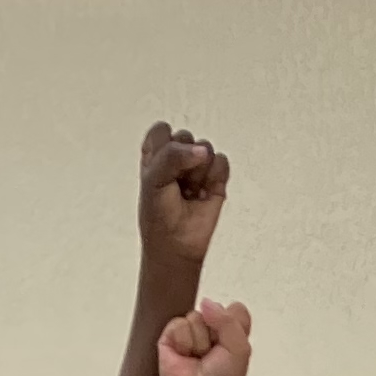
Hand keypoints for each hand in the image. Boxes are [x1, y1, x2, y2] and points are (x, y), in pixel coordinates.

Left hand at [139, 120, 228, 268]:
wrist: (177, 245)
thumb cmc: (159, 215)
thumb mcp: (153, 179)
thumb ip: (172, 155)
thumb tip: (202, 150)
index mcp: (156, 153)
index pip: (162, 130)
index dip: (164, 146)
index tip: (160, 168)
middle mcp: (178, 156)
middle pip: (186, 136)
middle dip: (182, 161)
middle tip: (176, 184)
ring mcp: (199, 166)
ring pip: (205, 148)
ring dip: (197, 174)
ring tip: (189, 192)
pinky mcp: (217, 178)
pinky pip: (222, 162)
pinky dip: (214, 178)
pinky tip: (204, 194)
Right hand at [153, 297, 251, 375]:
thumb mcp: (240, 350)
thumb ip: (230, 320)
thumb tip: (207, 303)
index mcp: (233, 333)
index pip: (236, 310)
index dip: (233, 322)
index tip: (230, 343)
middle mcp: (213, 330)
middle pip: (214, 309)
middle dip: (215, 333)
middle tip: (212, 355)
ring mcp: (192, 331)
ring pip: (196, 317)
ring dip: (198, 341)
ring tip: (197, 358)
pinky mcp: (172, 335)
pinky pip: (178, 323)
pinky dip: (183, 343)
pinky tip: (183, 356)